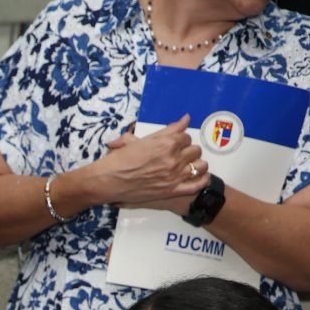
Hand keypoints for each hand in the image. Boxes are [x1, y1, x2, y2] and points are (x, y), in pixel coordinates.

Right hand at [91, 117, 207, 210]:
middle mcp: (173, 158)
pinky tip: (199, 177)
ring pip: (200, 165)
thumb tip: (186, 118)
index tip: (173, 145)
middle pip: (195, 150)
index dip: (180, 141)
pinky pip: (196, 185)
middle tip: (177, 156)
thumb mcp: (143, 139)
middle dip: (187, 151)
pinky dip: (202, 180)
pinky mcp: (172, 191)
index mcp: (166, 143)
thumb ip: (167, 129)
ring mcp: (174, 176)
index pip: (186, 137)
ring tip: (188, 166)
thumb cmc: (119, 160)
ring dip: (196, 164)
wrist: (107, 181)